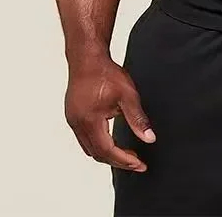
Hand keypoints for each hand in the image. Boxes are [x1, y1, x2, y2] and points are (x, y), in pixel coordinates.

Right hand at [64, 55, 155, 171]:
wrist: (87, 57)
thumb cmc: (105, 72)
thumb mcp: (127, 95)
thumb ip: (138, 119)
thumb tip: (149, 138)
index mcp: (90, 121)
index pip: (108, 151)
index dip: (125, 160)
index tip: (140, 164)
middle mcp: (78, 124)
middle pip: (97, 154)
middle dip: (118, 161)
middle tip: (136, 162)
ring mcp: (72, 120)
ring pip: (89, 148)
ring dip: (107, 154)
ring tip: (125, 154)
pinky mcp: (72, 115)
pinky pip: (84, 138)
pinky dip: (98, 144)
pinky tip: (110, 140)